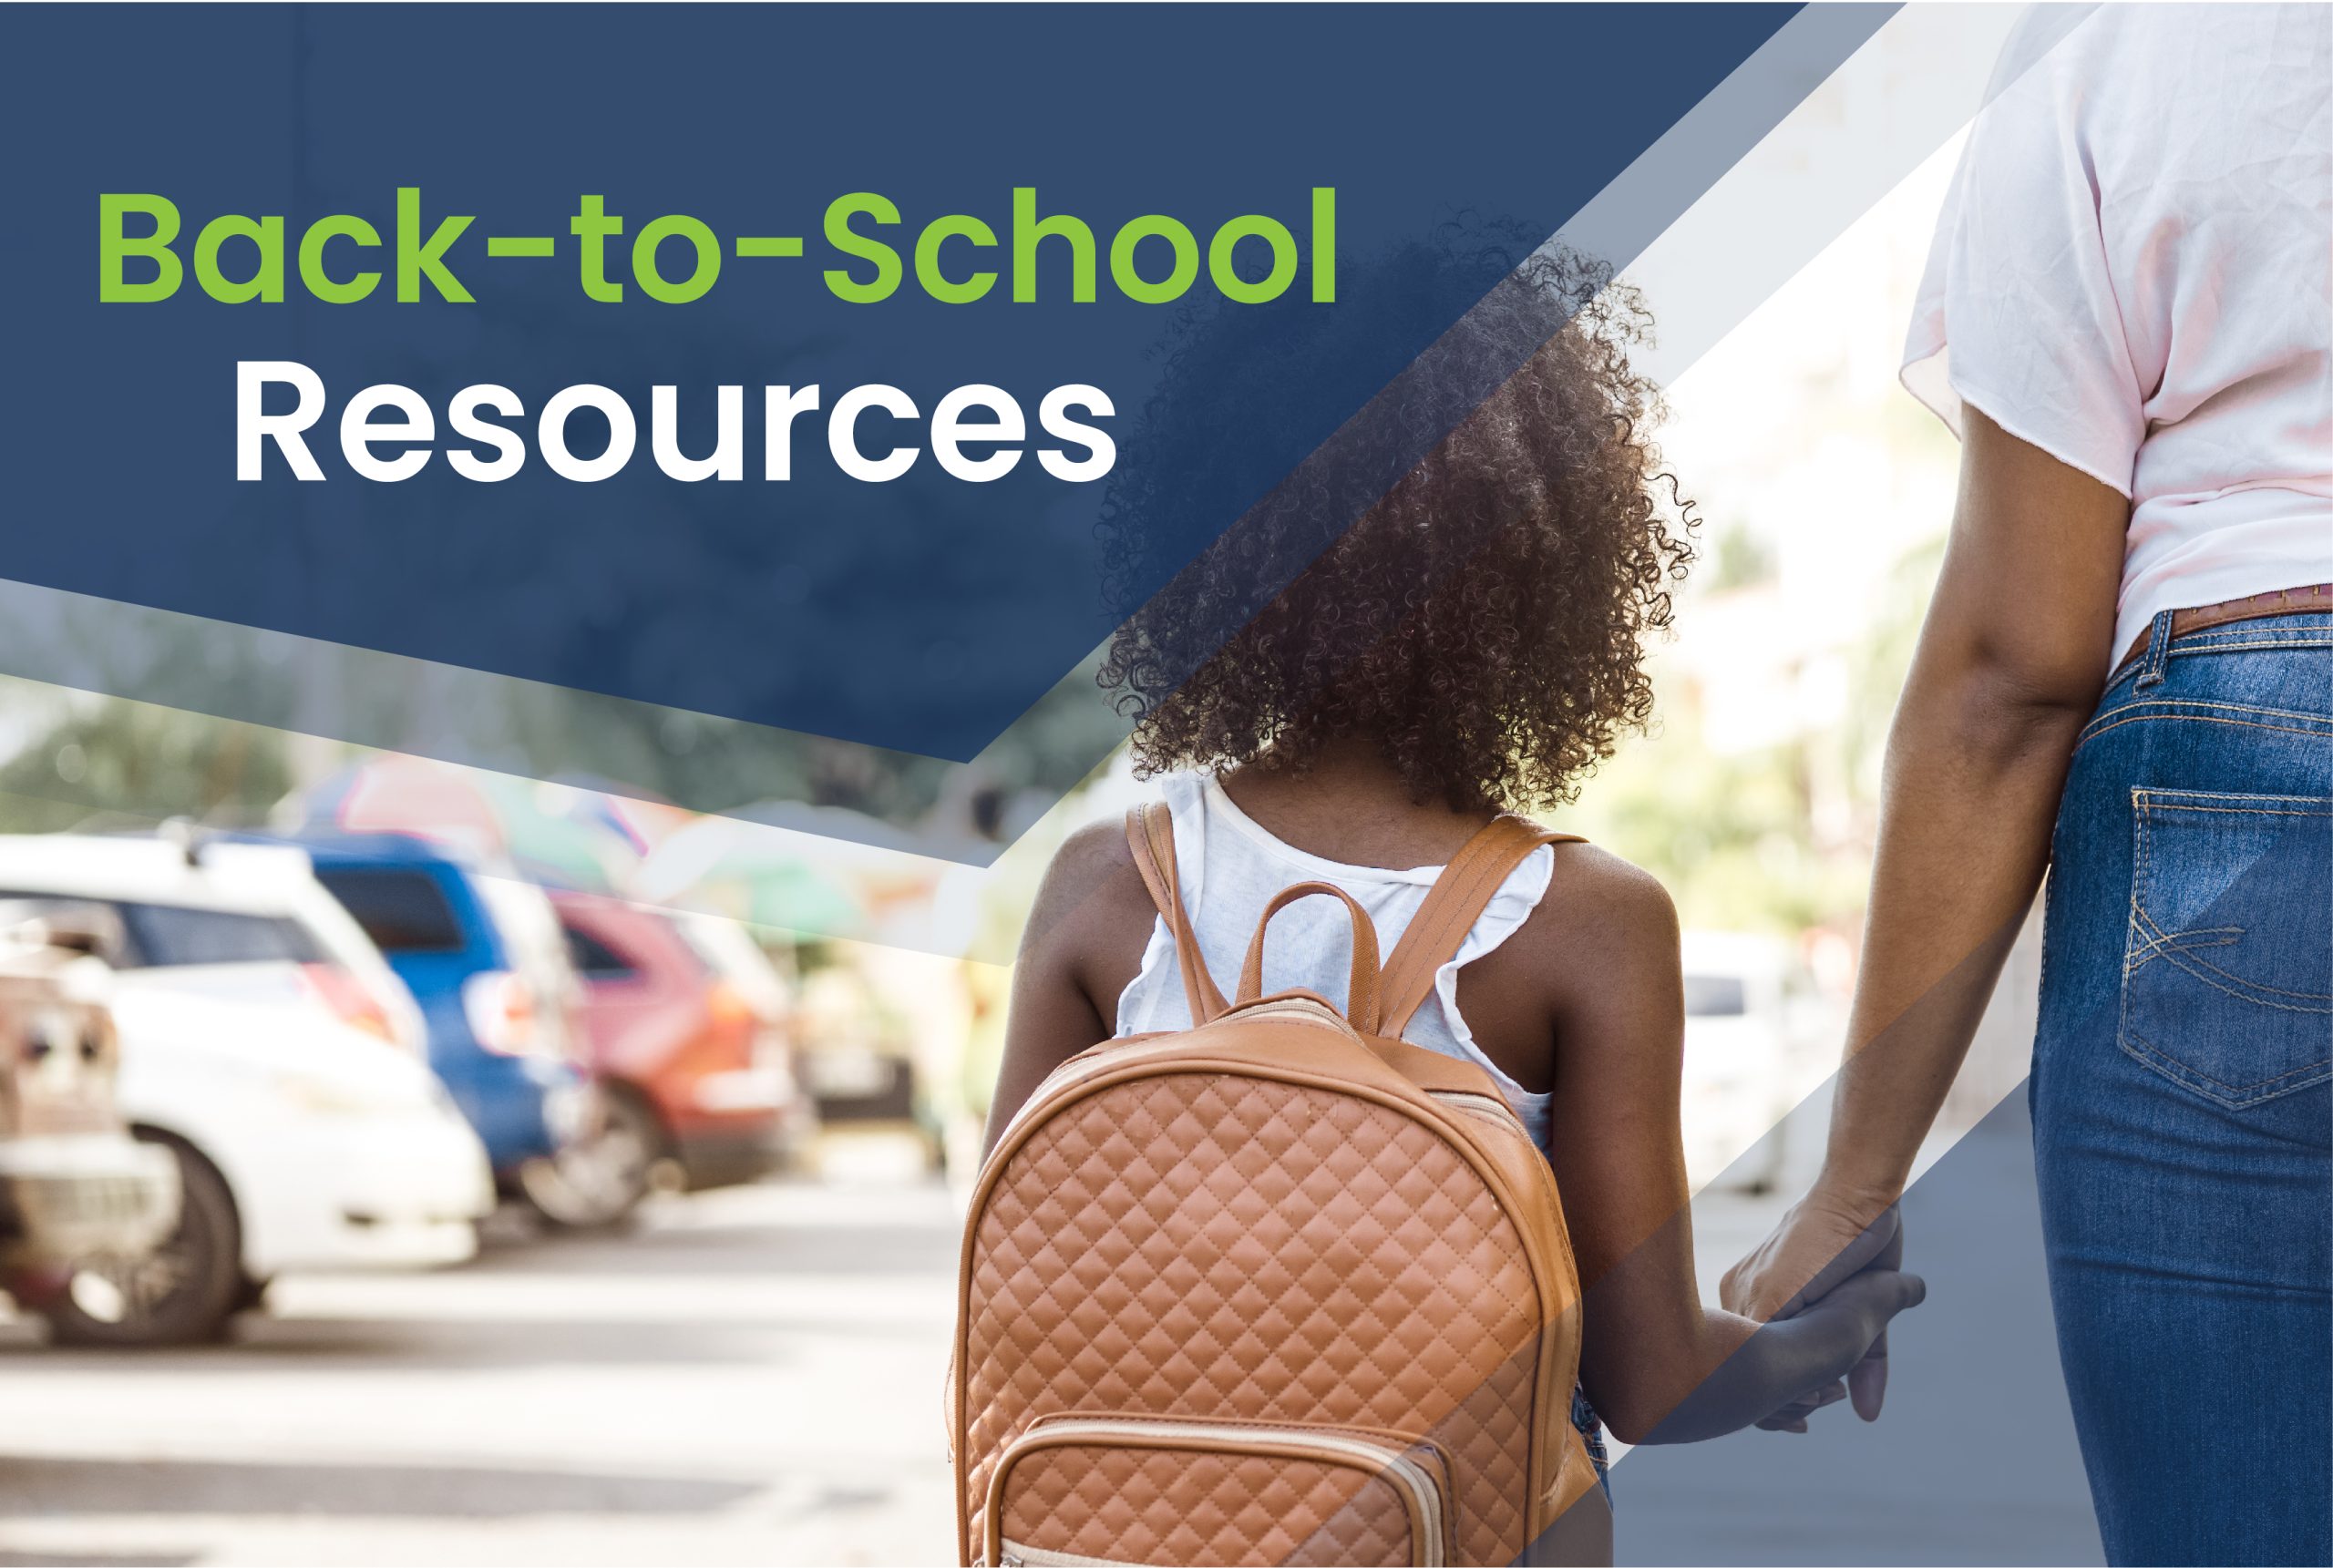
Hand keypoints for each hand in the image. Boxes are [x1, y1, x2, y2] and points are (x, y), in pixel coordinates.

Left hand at [1724, 1193, 1904, 1420]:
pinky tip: (1819, 1381)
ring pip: (1755, 1368)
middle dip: (1786, 1402)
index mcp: (1754, 1297)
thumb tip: (1866, 1416)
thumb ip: (1864, 1362)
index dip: (1785, 1395)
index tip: (1818, 1403)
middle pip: (1746, 1371)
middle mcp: (1740, 1295)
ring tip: (1827, 1392)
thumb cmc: (1862, 1242)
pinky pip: (1768, 1352)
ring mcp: (1749, 1294)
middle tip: (1826, 1399)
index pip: (1753, 1360)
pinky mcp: (1768, 1294)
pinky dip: (1793, 1376)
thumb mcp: (1865, 1312)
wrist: (1860, 1196)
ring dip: (1792, 1392)